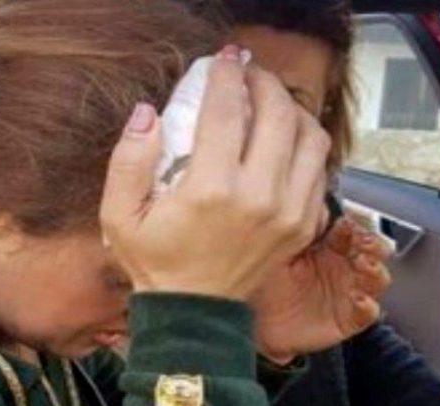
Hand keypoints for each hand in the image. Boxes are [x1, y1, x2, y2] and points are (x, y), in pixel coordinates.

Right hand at [100, 45, 330, 300]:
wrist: (194, 312)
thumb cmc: (155, 261)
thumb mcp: (119, 216)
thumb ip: (128, 160)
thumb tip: (146, 112)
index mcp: (211, 190)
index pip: (227, 111)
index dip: (226, 76)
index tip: (225, 59)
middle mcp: (258, 196)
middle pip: (277, 115)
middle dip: (264, 83)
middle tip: (248, 75)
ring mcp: (289, 211)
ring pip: (310, 137)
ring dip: (291, 110)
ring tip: (270, 103)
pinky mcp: (304, 224)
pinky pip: (320, 168)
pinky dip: (306, 145)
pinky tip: (285, 140)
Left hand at [251, 218, 391, 363]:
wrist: (254, 320)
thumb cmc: (263, 283)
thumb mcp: (275, 252)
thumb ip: (294, 231)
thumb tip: (308, 210)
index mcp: (326, 246)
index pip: (350, 230)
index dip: (352, 225)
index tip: (345, 222)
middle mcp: (341, 267)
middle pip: (371, 250)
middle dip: (371, 244)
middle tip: (362, 241)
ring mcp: (347, 292)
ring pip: (376, 278)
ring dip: (374, 270)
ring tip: (364, 265)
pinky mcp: (348, 319)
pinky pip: (368, 312)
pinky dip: (367, 306)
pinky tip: (359, 299)